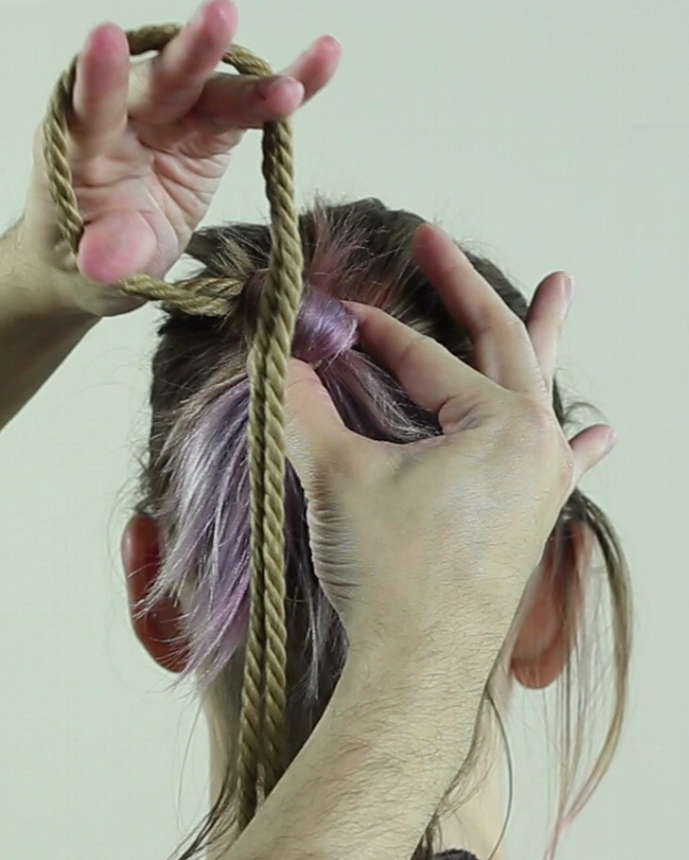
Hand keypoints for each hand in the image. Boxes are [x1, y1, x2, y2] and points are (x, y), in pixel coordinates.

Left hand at [20, 0, 340, 316]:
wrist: (112, 256)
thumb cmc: (86, 252)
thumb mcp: (90, 266)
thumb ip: (104, 255)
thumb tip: (107, 264)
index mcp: (80, 143)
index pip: (90, 105)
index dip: (102, 75)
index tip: (107, 39)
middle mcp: (128, 118)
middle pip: (161, 80)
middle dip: (192, 52)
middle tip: (220, 17)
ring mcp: (173, 121)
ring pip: (214, 90)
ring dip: (254, 83)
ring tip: (291, 86)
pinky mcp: (210, 133)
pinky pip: (250, 110)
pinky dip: (284, 92)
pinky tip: (319, 67)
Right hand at [283, 224, 616, 666]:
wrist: (419, 669)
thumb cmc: (389, 575)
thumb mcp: (338, 476)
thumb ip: (300, 404)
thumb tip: (270, 354)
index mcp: (500, 425)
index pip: (422, 357)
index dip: (366, 332)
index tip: (327, 314)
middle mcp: (536, 445)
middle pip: (500, 343)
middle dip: (463, 286)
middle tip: (435, 239)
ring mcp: (543, 482)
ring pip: (540, 389)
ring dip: (542, 339)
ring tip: (561, 289)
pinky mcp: (535, 516)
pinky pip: (565, 463)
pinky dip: (577, 441)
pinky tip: (602, 433)